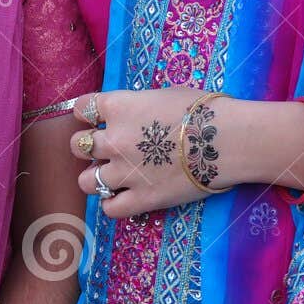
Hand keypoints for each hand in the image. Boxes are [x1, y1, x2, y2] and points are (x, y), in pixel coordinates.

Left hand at [69, 88, 228, 218]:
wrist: (226, 139)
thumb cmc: (202, 110)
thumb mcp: (162, 94)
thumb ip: (137, 105)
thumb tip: (133, 114)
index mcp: (118, 106)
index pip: (81, 108)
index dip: (86, 114)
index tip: (95, 118)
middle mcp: (113, 139)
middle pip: (77, 145)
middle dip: (89, 146)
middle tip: (107, 149)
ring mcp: (125, 171)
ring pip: (85, 181)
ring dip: (95, 177)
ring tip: (111, 175)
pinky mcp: (141, 199)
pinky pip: (108, 208)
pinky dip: (111, 203)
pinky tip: (123, 196)